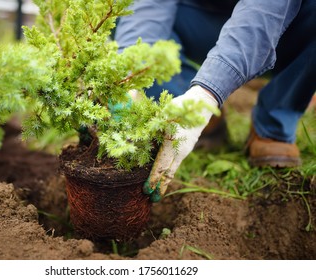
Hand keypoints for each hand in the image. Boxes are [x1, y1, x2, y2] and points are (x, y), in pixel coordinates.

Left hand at [144, 85, 218, 201]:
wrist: (203, 104)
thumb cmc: (181, 106)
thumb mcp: (165, 113)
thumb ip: (153, 125)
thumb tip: (135, 136)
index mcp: (172, 144)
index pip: (161, 166)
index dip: (153, 179)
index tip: (146, 189)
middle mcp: (180, 151)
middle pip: (168, 174)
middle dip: (159, 187)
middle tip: (151, 199)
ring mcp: (184, 151)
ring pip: (173, 170)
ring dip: (164, 181)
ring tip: (157, 192)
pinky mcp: (186, 148)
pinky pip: (176, 163)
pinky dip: (169, 172)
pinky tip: (164, 176)